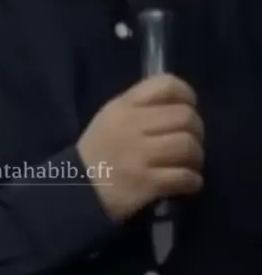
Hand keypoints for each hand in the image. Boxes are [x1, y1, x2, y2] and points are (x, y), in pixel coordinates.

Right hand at [76, 73, 203, 221]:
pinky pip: (185, 177)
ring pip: (188, 146)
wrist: (77, 190)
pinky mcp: (146, 183)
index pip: (166, 85)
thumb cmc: (100, 150)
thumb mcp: (111, 117)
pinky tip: (187, 182)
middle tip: (190, 142)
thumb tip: (181, 105)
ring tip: (189, 164)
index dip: (186, 95)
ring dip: (196, 157)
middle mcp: (132, 125)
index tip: (187, 108)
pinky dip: (193, 181)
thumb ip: (140, 106)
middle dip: (196, 131)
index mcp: (124, 105)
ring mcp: (139, 155)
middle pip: (186, 117)